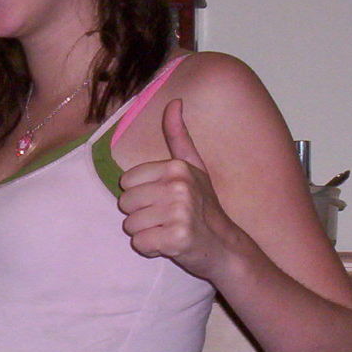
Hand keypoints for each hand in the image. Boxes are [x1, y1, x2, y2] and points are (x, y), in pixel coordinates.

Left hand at [116, 99, 237, 280]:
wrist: (225, 246)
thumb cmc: (204, 206)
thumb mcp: (194, 166)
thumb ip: (178, 136)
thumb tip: (174, 102)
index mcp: (177, 168)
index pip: (126, 182)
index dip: (141, 195)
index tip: (163, 200)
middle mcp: (179, 187)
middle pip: (126, 203)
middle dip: (141, 215)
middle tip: (166, 218)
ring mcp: (180, 213)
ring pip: (131, 225)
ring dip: (146, 233)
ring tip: (168, 230)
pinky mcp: (178, 239)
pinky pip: (140, 244)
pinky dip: (151, 249)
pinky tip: (170, 245)